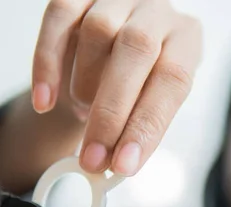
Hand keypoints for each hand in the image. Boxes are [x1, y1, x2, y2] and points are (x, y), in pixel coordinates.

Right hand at [32, 0, 201, 175]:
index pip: (173, 80)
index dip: (147, 125)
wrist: (113, 50)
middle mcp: (157, 10)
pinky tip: (45, 101)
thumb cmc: (138, 83)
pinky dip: (47, 64)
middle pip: (136, 49)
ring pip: (97, 30)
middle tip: (92, 158)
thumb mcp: (150, 103)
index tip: (123, 165)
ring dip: (84, 85)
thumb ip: (137, 127)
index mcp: (185, 40)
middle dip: (110, 113)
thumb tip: (115, 166)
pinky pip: (58, 18)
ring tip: (81, 112)